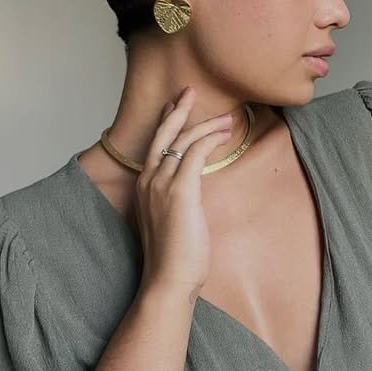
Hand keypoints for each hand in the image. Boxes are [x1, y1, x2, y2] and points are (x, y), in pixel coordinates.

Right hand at [133, 86, 232, 295]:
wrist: (168, 278)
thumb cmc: (173, 256)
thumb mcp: (172, 220)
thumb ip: (178, 200)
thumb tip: (193, 191)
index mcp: (144, 186)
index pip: (155, 145)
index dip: (166, 123)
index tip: (175, 108)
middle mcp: (148, 180)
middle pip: (163, 134)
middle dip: (179, 110)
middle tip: (190, 92)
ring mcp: (162, 183)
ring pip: (183, 140)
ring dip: (207, 125)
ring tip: (226, 118)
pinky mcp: (180, 189)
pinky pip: (196, 152)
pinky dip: (211, 139)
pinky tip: (225, 135)